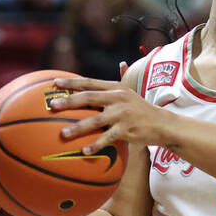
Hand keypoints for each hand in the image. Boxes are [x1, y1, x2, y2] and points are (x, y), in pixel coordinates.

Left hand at [50, 75, 164, 152]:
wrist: (162, 123)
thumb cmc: (141, 109)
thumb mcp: (131, 92)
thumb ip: (122, 79)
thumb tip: (122, 64)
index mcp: (115, 88)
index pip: (90, 82)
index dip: (72, 82)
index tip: (54, 83)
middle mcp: (118, 98)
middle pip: (89, 97)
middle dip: (70, 101)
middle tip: (53, 105)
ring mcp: (122, 114)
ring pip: (96, 120)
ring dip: (78, 127)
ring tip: (63, 134)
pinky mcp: (127, 129)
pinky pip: (108, 138)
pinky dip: (96, 145)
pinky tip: (84, 151)